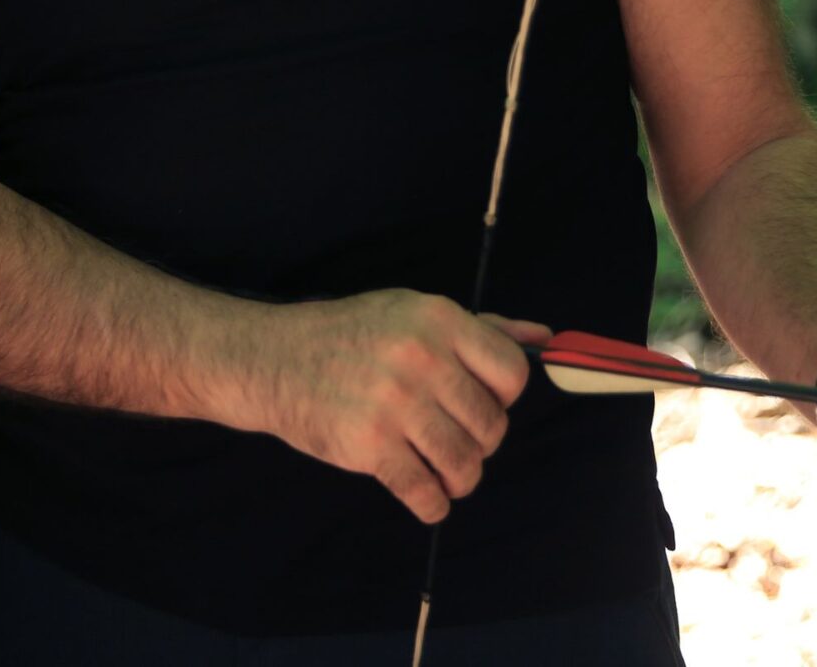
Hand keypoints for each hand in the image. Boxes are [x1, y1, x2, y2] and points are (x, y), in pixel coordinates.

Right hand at [247, 290, 549, 523]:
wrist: (272, 359)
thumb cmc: (350, 335)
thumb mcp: (411, 313)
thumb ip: (480, 328)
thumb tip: (543, 337)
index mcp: (437, 319)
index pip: (511, 372)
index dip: (503, 396)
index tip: (477, 401)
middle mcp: (420, 357)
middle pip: (491, 425)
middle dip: (479, 442)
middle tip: (452, 438)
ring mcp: (395, 403)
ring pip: (464, 464)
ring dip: (459, 478)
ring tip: (440, 470)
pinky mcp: (369, 445)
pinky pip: (426, 493)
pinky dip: (432, 503)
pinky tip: (423, 494)